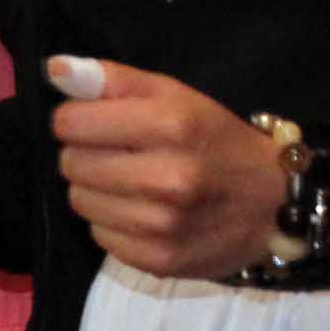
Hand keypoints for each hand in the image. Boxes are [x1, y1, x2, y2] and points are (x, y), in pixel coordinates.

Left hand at [48, 56, 280, 277]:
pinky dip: (112, 223)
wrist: (274, 204)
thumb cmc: (216, 140)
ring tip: (132, 183)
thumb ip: (111, 79)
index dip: (77, 120)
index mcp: (171, 126)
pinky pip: (100, 235)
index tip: (97, 123)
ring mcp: (163, 225)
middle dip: (87, 154)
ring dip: (97, 189)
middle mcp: (167, 178)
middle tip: (121, 155)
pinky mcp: (159, 260)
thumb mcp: (175, 95)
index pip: (70, 122)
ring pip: (80, 200)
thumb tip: (55, 70)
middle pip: (71, 162)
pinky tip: (142, 212)